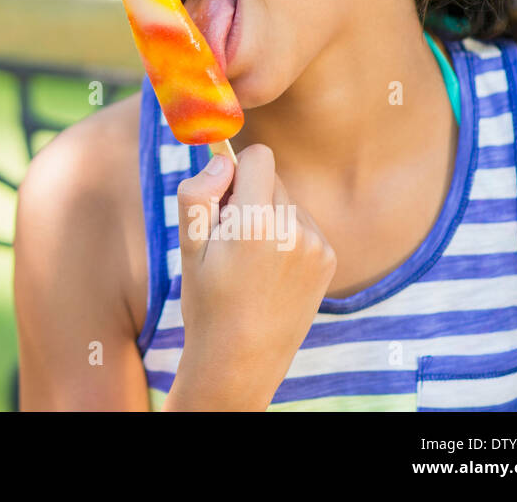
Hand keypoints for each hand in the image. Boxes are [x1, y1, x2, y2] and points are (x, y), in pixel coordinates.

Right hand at [168, 144, 335, 409]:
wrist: (242, 359)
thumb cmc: (208, 301)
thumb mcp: (188, 246)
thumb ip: (198, 193)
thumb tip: (223, 158)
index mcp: (256, 222)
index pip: (259, 156)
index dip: (235, 169)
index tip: (222, 196)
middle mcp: (294, 229)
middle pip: (271, 178)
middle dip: (248, 195)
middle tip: (229, 239)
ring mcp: (316, 245)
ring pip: (286, 202)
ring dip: (268, 216)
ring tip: (250, 261)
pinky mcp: (328, 258)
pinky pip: (302, 225)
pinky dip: (286, 236)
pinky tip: (270, 271)